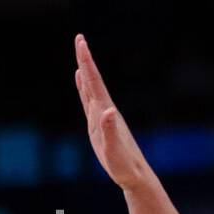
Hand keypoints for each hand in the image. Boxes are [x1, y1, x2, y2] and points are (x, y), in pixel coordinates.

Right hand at [74, 34, 150, 190]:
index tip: (81, 42)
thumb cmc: (124, 165)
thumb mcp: (114, 149)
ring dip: (85, 71)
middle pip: (93, 80)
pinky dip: (84, 87)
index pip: (94, 82)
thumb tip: (108, 110)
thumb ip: (110, 130)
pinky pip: (88, 100)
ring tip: (80, 54)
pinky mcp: (99, 125)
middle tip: (79, 38)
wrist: (134, 175)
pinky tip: (81, 80)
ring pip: (91, 88)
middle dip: (85, 59)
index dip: (87, 62)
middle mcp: (105, 110)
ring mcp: (102, 116)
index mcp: (106, 112)